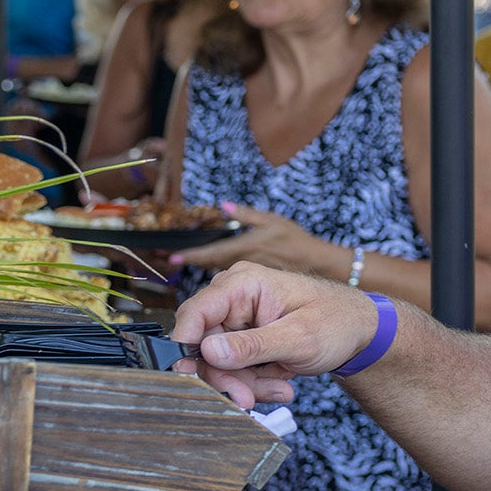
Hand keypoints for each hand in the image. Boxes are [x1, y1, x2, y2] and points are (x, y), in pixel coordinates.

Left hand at [170, 201, 327, 273]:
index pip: (211, 252)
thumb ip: (246, 214)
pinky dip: (221, 276)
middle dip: (192, 262)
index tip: (172, 257)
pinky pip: (232, 281)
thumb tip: (223, 205)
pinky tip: (215, 272)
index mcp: (246, 247)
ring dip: (205, 269)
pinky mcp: (255, 285)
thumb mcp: (273, 221)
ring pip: (220, 273)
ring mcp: (248, 277)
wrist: (319, 265)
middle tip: (172, 260)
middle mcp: (243, 264)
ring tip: (190, 262)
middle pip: (210, 266)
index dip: (190, 255)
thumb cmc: (297, 242)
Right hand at [170, 261, 379, 407]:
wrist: (360, 331)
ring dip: (246, 384)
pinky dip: (255, 383)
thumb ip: (253, 346)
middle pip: (204, 344)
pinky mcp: (245, 340)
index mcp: (244, 283)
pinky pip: (235, 368)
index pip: (196, 312)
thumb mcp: (299, 338)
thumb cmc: (337, 322)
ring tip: (280, 391)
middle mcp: (235, 298)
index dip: (185, 344)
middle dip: (227, 376)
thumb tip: (208, 351)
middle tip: (247, 399)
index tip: (186, 375)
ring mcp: (238, 320)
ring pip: (219, 362)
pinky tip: (281, 386)